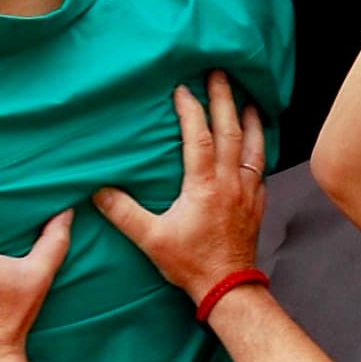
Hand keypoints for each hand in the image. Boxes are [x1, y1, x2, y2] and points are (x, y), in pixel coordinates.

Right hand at [89, 72, 268, 296]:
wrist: (228, 288)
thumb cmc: (191, 263)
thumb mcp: (151, 239)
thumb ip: (123, 213)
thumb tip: (98, 190)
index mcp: (204, 185)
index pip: (199, 137)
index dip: (191, 110)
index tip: (182, 89)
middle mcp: (230, 182)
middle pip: (230, 131)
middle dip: (224, 99)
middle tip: (220, 74)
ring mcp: (248, 191)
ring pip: (253, 146)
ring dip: (249, 119)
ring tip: (247, 99)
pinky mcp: (257, 204)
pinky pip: (262, 167)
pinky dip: (261, 148)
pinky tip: (258, 142)